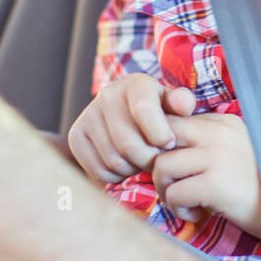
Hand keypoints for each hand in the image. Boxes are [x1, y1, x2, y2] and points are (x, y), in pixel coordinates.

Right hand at [68, 74, 196, 185]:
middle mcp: (107, 95)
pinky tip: (126, 164)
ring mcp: (88, 115)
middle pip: (129, 144)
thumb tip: (184, 105)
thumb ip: (182, 103)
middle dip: (149, 159)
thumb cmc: (160, 112)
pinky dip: (116, 176)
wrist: (129, 115)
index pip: (144, 110)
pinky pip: (98, 169)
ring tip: (142, 160)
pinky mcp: (76, 136)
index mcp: (135, 83)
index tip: (169, 144)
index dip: (160, 134)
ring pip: (114, 160)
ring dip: (133, 168)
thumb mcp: (174, 105)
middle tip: (157, 159)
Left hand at [151, 111, 260, 242]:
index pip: (174, 121)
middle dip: (156, 162)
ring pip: (162, 165)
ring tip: (185, 203)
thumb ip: (209, 144)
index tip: (176, 169)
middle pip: (161, 135)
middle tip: (171, 184)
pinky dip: (179, 209)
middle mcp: (220, 133)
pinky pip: (174, 193)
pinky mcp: (216, 184)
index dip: (164, 146)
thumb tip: (166, 150)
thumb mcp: (238, 152)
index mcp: (225, 122)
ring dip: (166, 190)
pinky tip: (198, 214)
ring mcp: (218, 157)